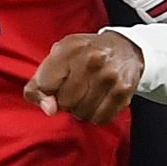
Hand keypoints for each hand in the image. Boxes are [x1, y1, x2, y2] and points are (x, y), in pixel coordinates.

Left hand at [23, 32, 144, 124]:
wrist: (125, 48)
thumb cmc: (85, 54)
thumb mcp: (58, 57)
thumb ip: (41, 83)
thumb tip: (49, 109)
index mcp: (70, 47)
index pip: (44, 84)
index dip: (46, 91)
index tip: (54, 86)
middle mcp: (91, 59)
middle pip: (64, 102)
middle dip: (66, 100)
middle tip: (75, 88)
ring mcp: (109, 75)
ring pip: (82, 113)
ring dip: (81, 109)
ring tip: (87, 94)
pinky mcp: (123, 90)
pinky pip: (100, 118)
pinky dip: (96, 115)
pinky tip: (98, 101)